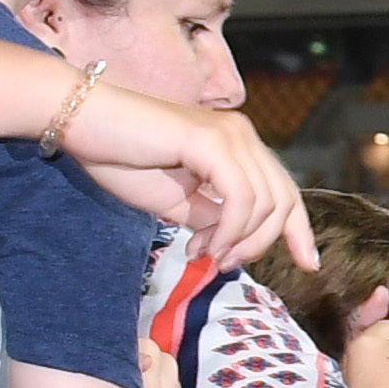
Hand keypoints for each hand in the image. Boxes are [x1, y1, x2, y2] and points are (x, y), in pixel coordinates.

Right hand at [60, 79, 314, 276]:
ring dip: (241, 241)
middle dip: (266, 243)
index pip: (284, 191)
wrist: (80, 123)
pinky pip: (242, 198)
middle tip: (227, 264)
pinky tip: (207, 245)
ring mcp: (230, 135)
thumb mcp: (177, 202)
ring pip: (266, 204)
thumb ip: (212, 220)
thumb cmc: (121, 158)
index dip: (299, 231)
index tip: (308, 265)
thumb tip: (231, 246)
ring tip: (209, 255)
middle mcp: (241, 135)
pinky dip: (231, 230)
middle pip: (284, 200)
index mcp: (238, 146)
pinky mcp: (211, 141)